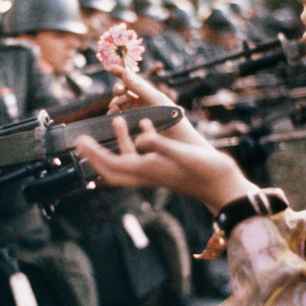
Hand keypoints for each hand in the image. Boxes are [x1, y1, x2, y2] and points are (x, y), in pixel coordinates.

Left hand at [76, 116, 257, 212]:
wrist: (223, 186)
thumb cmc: (206, 170)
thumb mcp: (181, 153)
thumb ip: (159, 144)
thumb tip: (140, 137)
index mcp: (147, 170)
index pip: (112, 165)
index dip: (94, 154)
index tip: (81, 141)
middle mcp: (148, 174)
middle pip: (113, 169)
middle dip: (96, 156)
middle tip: (84, 141)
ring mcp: (156, 173)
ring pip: (128, 160)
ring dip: (118, 142)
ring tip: (117, 119)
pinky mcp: (165, 169)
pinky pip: (143, 157)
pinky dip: (137, 142)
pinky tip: (145, 124)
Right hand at [108, 65, 208, 146]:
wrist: (180, 144)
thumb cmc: (174, 120)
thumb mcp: (157, 100)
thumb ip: (140, 87)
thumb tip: (125, 72)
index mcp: (147, 94)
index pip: (131, 81)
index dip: (120, 73)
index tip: (109, 68)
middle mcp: (140, 104)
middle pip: (122, 93)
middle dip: (118, 91)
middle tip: (120, 93)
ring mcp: (135, 116)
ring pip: (118, 105)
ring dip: (114, 103)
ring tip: (116, 108)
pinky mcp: (131, 129)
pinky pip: (119, 119)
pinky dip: (114, 115)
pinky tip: (114, 115)